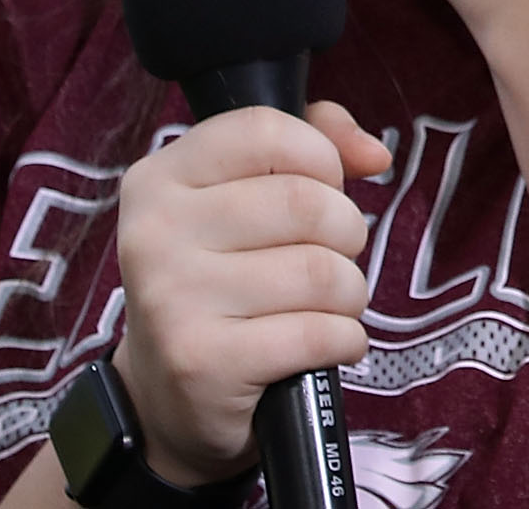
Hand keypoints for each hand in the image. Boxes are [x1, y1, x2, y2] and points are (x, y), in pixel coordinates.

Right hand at [112, 102, 391, 484]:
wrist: (167, 397)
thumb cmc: (223, 280)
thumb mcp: (247, 194)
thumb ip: (314, 142)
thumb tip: (374, 154)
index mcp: (160, 180)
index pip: (267, 130)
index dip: (321, 157)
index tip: (323, 187)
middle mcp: (155, 234)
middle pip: (307, 204)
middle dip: (346, 234)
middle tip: (329, 259)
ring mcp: (172, 300)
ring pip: (322, 271)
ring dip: (349, 294)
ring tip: (324, 307)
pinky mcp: (202, 363)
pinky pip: (319, 332)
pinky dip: (343, 340)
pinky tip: (322, 345)